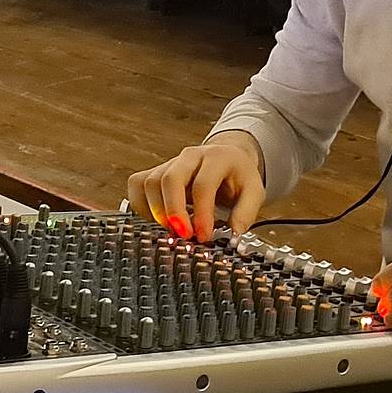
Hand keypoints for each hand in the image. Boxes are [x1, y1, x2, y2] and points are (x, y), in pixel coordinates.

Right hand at [125, 132, 265, 238]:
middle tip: (183, 235)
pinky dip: (141, 206)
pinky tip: (158, 221)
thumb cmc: (238, 177)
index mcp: (217, 158)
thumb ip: (246, 213)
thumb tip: (234, 234)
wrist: (226, 159)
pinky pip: (137, 185)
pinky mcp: (155, 171)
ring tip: (173, 231)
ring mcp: (170, 162)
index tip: (203, 236)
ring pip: (150, 182)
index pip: (203, 185)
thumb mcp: (254, 192)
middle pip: (170, 178)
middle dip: (173, 211)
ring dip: (157, 212)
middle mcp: (190, 156)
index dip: (201, 214)